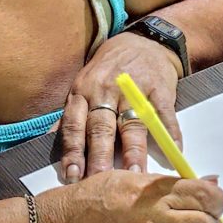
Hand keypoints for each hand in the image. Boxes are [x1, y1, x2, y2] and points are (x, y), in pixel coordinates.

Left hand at [59, 31, 183, 179]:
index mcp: (83, 91)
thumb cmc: (109, 69)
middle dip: (100, 157)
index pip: (74, 125)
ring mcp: (135, 89)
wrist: (144, 42)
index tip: (73, 176)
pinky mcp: (160, 89)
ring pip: (133, 124)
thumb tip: (49, 143)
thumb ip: (71, 115)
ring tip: (134, 174)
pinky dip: (171, 134)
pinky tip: (173, 153)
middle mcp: (106, 90)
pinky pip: (165, 114)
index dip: (73, 151)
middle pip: (102, 128)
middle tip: (100, 180)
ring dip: (134, 151)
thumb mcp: (83, 85)